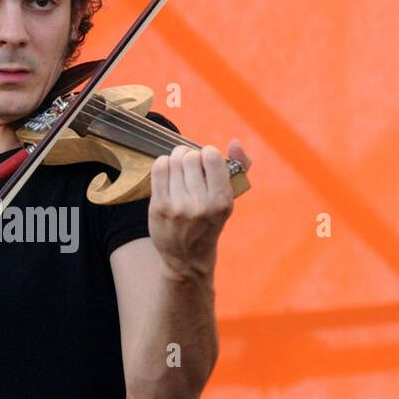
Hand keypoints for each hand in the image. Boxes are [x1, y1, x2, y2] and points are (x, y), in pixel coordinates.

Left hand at [148, 139, 249, 281]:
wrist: (187, 256)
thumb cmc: (211, 221)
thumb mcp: (229, 198)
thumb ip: (239, 167)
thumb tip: (235, 142)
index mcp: (222, 201)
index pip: (211, 156)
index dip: (208, 153)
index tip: (207, 162)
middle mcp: (200, 205)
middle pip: (190, 157)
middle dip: (191, 156)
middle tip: (192, 166)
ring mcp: (177, 207)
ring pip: (173, 160)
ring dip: (177, 159)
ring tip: (180, 169)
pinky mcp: (159, 207)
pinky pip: (159, 168)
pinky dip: (164, 164)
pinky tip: (169, 173)